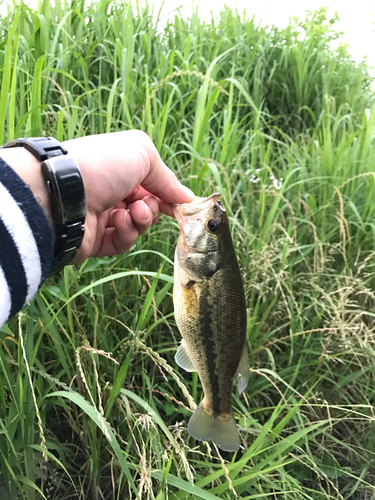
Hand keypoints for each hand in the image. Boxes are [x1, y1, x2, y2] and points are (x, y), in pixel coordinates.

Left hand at [1, 131, 193, 262]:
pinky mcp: (95, 241)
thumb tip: (186, 197)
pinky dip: (127, 233)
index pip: (151, 184)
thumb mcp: (142, 154)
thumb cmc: (102, 164)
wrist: (62, 193)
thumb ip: (166, 177)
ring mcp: (102, 217)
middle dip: (153, 207)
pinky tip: (120, 221)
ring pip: (137, 226)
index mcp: (119, 169)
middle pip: (146, 207)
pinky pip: (122, 242)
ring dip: (142, 220)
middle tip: (146, 205)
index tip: (182, 204)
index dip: (167, 194)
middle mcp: (110, 192)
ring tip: (132, 212)